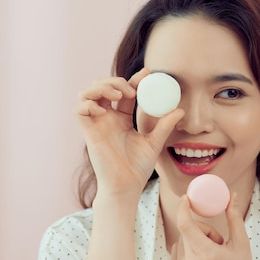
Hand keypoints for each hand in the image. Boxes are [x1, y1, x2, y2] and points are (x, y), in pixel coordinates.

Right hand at [75, 68, 183, 197]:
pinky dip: (89, 104)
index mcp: (121, 118)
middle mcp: (107, 118)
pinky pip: (79, 110)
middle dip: (115, 81)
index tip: (147, 73)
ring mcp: (96, 124)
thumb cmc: (138, 168)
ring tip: (117, 95)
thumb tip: (180, 110)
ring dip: (101, 87)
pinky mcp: (88, 132)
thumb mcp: (155, 142)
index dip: (133, 79)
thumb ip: (164, 126)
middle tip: (131, 91)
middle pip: (102, 87)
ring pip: (87, 93)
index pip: (124, 91)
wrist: (127, 186)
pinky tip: (104, 110)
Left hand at [170, 194, 259, 259]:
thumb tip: (231, 195)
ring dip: (195, 240)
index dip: (183, 208)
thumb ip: (234, 217)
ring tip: (211, 255)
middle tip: (217, 241)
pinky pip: (178, 251)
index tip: (186, 198)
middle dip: (201, 229)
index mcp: (207, 255)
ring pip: (182, 240)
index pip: (186, 224)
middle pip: (187, 230)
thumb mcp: (241, 244)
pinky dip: (188, 250)